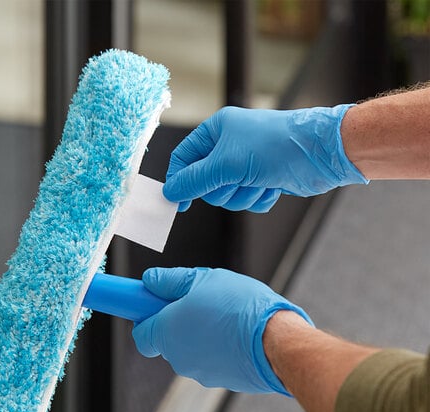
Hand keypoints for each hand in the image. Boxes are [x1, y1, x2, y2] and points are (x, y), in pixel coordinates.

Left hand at [132, 267, 313, 394]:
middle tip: (201, 303)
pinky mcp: (223, 382)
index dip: (146, 317)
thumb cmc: (239, 307)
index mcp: (166, 332)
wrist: (277, 343)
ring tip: (227, 317)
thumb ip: (171, 281)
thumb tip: (151, 280)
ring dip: (202, 335)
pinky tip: (239, 334)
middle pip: (168, 340)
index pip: (140, 333)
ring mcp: (200, 373)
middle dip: (179, 323)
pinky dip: (221, 349)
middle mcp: (178, 358)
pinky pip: (215, 361)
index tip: (157, 304)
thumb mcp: (203, 279)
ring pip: (193, 350)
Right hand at [163, 105, 367, 211]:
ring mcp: (247, 164)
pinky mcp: (263, 179)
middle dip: (223, 188)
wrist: (321, 153)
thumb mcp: (227, 163)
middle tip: (237, 180)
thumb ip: (194, 180)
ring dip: (243, 195)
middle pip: (205, 183)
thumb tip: (170, 191)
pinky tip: (272, 185)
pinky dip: (259, 198)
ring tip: (260, 180)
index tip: (176, 201)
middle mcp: (230, 146)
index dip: (178, 180)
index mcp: (217, 130)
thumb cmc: (277, 146)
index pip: (184, 158)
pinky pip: (247, 200)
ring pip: (226, 196)